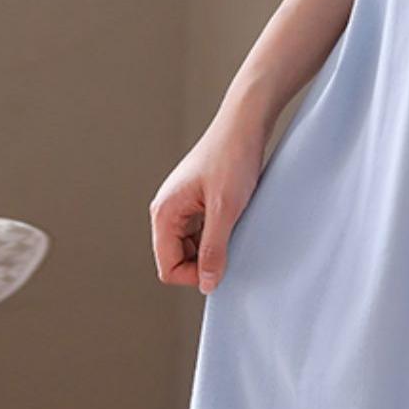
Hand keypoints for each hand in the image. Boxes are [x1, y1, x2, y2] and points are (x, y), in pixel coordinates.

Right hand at [149, 101, 270, 292]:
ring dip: (212, 247)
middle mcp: (167, 211)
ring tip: (234, 229)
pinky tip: (234, 222)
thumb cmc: (232, 158)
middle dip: (203, 262)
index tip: (222, 265)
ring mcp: (181, 206)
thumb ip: (214, 249)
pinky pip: (200, 233)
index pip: (168, 268)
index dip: (195, 275)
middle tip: (231, 246)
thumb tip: (207, 283)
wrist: (244, 124)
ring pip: (190, 247)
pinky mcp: (196, 202)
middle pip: (177, 260)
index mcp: (164, 213)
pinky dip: (217, 235)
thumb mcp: (226, 210)